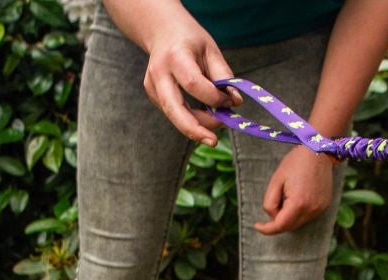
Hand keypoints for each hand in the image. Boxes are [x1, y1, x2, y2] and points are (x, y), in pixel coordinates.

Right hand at [140, 21, 240, 146]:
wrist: (162, 31)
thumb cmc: (190, 40)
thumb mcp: (211, 50)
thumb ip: (223, 75)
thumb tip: (235, 102)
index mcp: (175, 57)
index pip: (193, 84)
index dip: (214, 97)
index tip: (230, 101)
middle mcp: (158, 73)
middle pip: (174, 109)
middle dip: (195, 129)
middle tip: (214, 141)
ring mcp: (152, 86)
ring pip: (174, 116)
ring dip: (197, 125)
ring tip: (218, 123)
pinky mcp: (153, 95)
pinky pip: (174, 113)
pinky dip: (191, 118)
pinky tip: (204, 115)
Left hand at [255, 147, 336, 235]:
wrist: (318, 150)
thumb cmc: (295, 162)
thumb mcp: (276, 180)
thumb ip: (270, 202)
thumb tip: (272, 217)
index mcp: (298, 204)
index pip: (280, 226)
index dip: (267, 229)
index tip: (257, 225)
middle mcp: (312, 210)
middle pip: (290, 227)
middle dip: (277, 221)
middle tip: (272, 205)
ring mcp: (320, 208)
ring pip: (299, 222)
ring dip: (288, 217)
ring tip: (286, 196)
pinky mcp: (325, 205)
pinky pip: (308, 215)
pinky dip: (298, 212)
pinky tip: (297, 197)